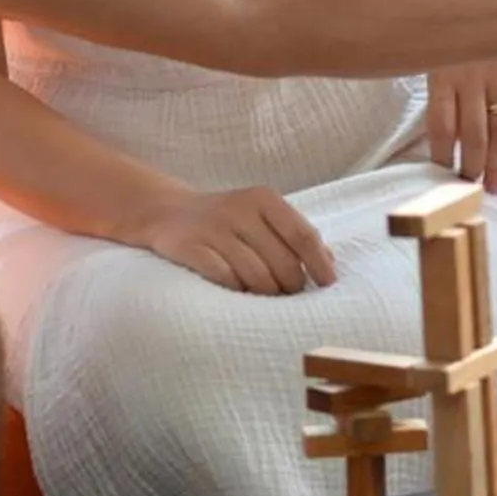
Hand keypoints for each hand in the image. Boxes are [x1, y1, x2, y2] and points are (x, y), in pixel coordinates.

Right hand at [132, 186, 337, 295]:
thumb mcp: (261, 216)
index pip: (303, 235)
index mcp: (263, 199)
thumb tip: (331, 262)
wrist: (166, 212)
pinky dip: (237, 291)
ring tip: (264, 296)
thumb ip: (295, 234)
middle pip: (283, 262)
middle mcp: (240, 210)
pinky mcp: (189, 247)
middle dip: (290, 286)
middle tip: (287, 295)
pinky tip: (238, 293)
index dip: (319, 265)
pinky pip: (225, 279)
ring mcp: (213, 228)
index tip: (328, 286)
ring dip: (265, 294)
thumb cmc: (227, 220)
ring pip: (256, 276)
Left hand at [426, 58, 496, 193]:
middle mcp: (472, 79)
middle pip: (473, 134)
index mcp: (443, 75)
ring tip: (493, 187)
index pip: (441, 126)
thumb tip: (453, 138)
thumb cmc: (453, 30)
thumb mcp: (438, 56)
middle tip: (469, 189)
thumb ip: (444, 90)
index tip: (441, 178)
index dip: (442, 155)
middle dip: (472, 167)